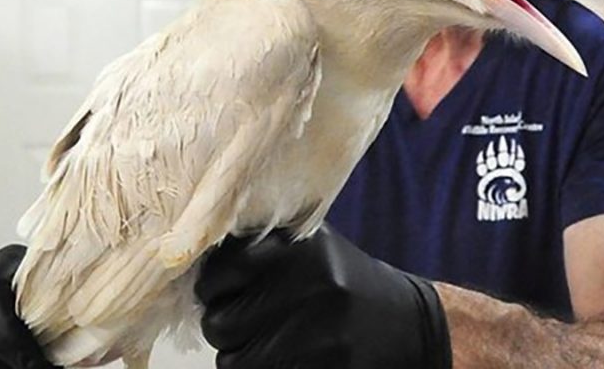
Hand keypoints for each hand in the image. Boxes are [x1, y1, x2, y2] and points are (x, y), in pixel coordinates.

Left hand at [196, 223, 450, 368]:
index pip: (220, 270)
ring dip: (240, 357)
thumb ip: (264, 246)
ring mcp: (320, 332)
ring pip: (234, 361)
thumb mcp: (313, 247)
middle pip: (220, 323)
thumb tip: (195, 253)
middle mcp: (311, 285)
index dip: (214, 285)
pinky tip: (285, 359)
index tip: (223, 290)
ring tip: (267, 343)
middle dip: (225, 327)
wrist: (409, 324)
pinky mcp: (328, 366)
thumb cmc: (348, 283)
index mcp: (303, 248)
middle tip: (246, 323)